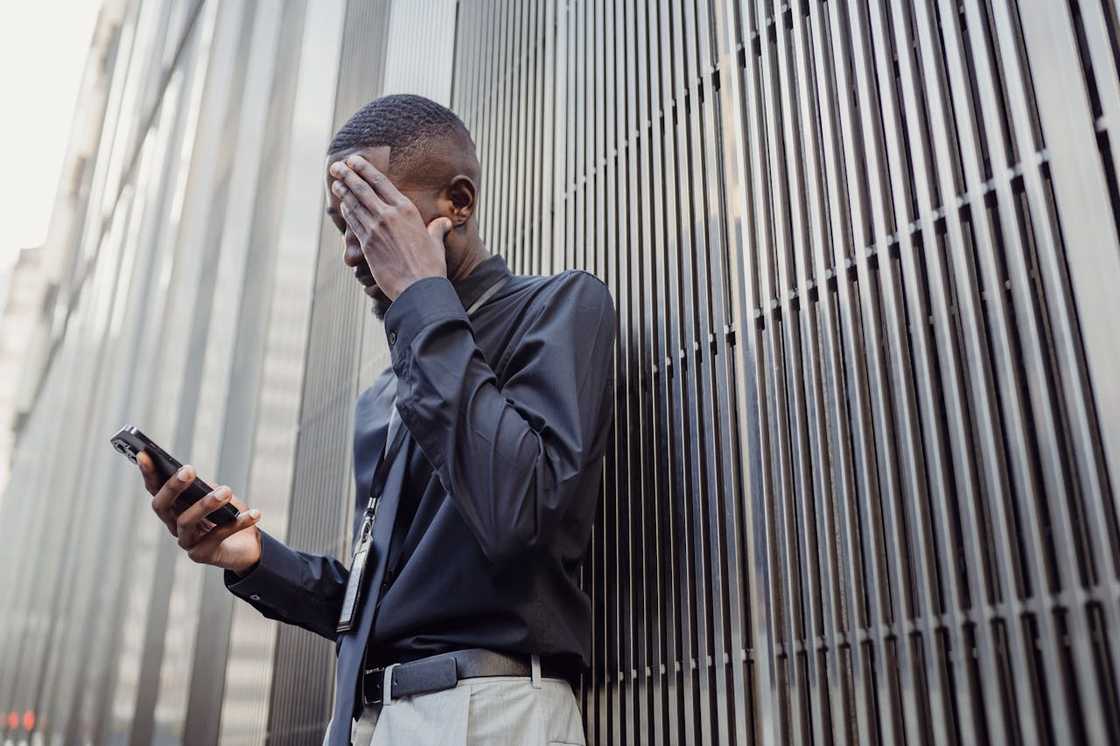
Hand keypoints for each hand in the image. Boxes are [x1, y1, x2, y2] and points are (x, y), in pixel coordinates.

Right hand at [138, 451, 261, 574]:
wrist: (248, 545)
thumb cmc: (229, 515)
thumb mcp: (218, 495)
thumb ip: (205, 487)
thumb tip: (197, 479)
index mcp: (174, 507)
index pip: (155, 489)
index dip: (148, 473)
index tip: (144, 454)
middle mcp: (174, 525)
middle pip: (163, 506)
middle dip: (173, 487)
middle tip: (188, 470)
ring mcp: (186, 542)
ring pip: (186, 522)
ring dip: (206, 504)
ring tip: (225, 491)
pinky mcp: (202, 555)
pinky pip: (218, 536)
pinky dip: (238, 523)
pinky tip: (254, 513)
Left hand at [329, 154, 449, 298]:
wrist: (419, 288)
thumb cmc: (431, 266)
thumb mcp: (436, 243)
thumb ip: (437, 229)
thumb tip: (444, 223)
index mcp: (407, 210)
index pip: (381, 182)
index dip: (365, 169)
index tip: (354, 160)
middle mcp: (389, 215)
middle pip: (362, 189)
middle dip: (347, 174)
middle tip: (336, 166)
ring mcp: (375, 229)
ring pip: (354, 204)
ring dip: (343, 191)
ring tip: (335, 182)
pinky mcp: (367, 244)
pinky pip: (353, 223)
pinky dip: (346, 212)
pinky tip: (342, 206)